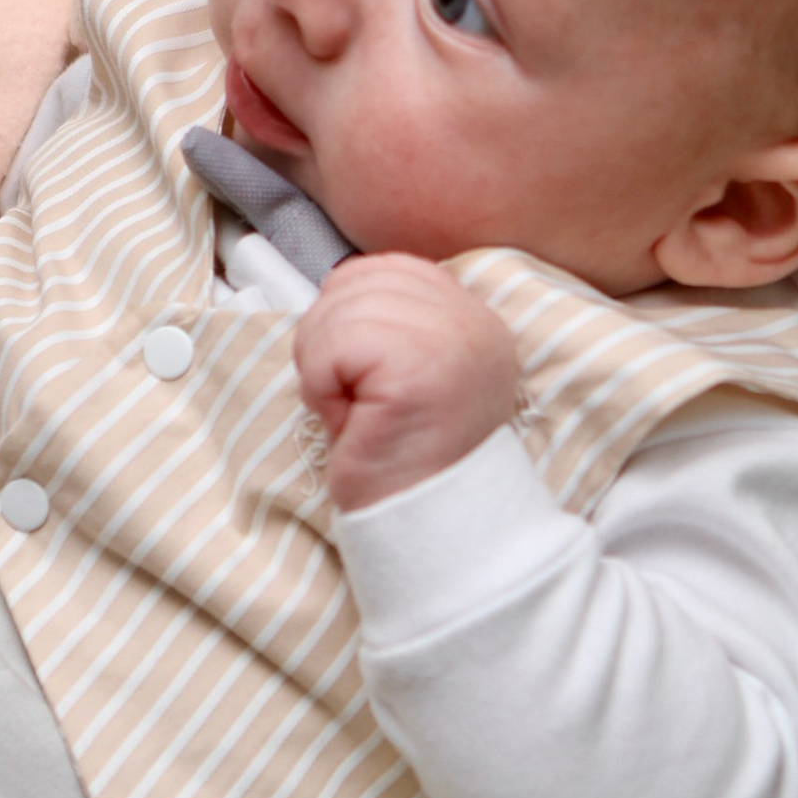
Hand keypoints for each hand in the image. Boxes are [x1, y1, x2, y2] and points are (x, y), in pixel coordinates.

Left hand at [295, 256, 519, 514]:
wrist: (424, 529)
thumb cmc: (402, 460)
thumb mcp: (409, 373)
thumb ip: (394, 321)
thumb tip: (337, 286)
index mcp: (478, 318)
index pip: (391, 267)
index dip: (352, 314)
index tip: (365, 377)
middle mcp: (475, 319)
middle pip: (357, 281)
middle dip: (330, 341)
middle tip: (355, 403)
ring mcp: (452, 337)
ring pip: (338, 309)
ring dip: (322, 367)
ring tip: (355, 414)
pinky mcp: (416, 366)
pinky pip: (332, 344)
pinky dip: (320, 385)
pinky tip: (349, 422)